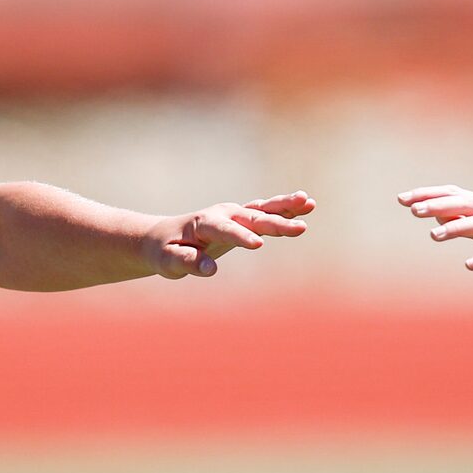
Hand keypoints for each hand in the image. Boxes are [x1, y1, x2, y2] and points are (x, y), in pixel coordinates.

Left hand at [150, 192, 313, 278]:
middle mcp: (222, 214)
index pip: (226, 231)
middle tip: (301, 228)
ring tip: (309, 202)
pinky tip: (305, 204)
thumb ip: (188, 262)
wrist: (163, 237)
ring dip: (286, 207)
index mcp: (204, 224)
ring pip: (263, 209)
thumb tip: (210, 270)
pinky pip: (265, 211)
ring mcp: (233, 213)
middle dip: (276, 223)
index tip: (258, 244)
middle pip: (252, 218)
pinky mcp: (241, 218)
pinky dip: (284, 208)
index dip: (240, 237)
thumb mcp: (168, 261)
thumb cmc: (164, 251)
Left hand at [400, 185, 472, 295]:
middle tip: (410, 209)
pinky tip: (470, 265)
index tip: (402, 199)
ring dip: (459, 227)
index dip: (430, 195)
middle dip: (439, 204)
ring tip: (434, 236)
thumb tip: (437, 216)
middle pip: (468, 204)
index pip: (458, 197)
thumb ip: (467, 225)